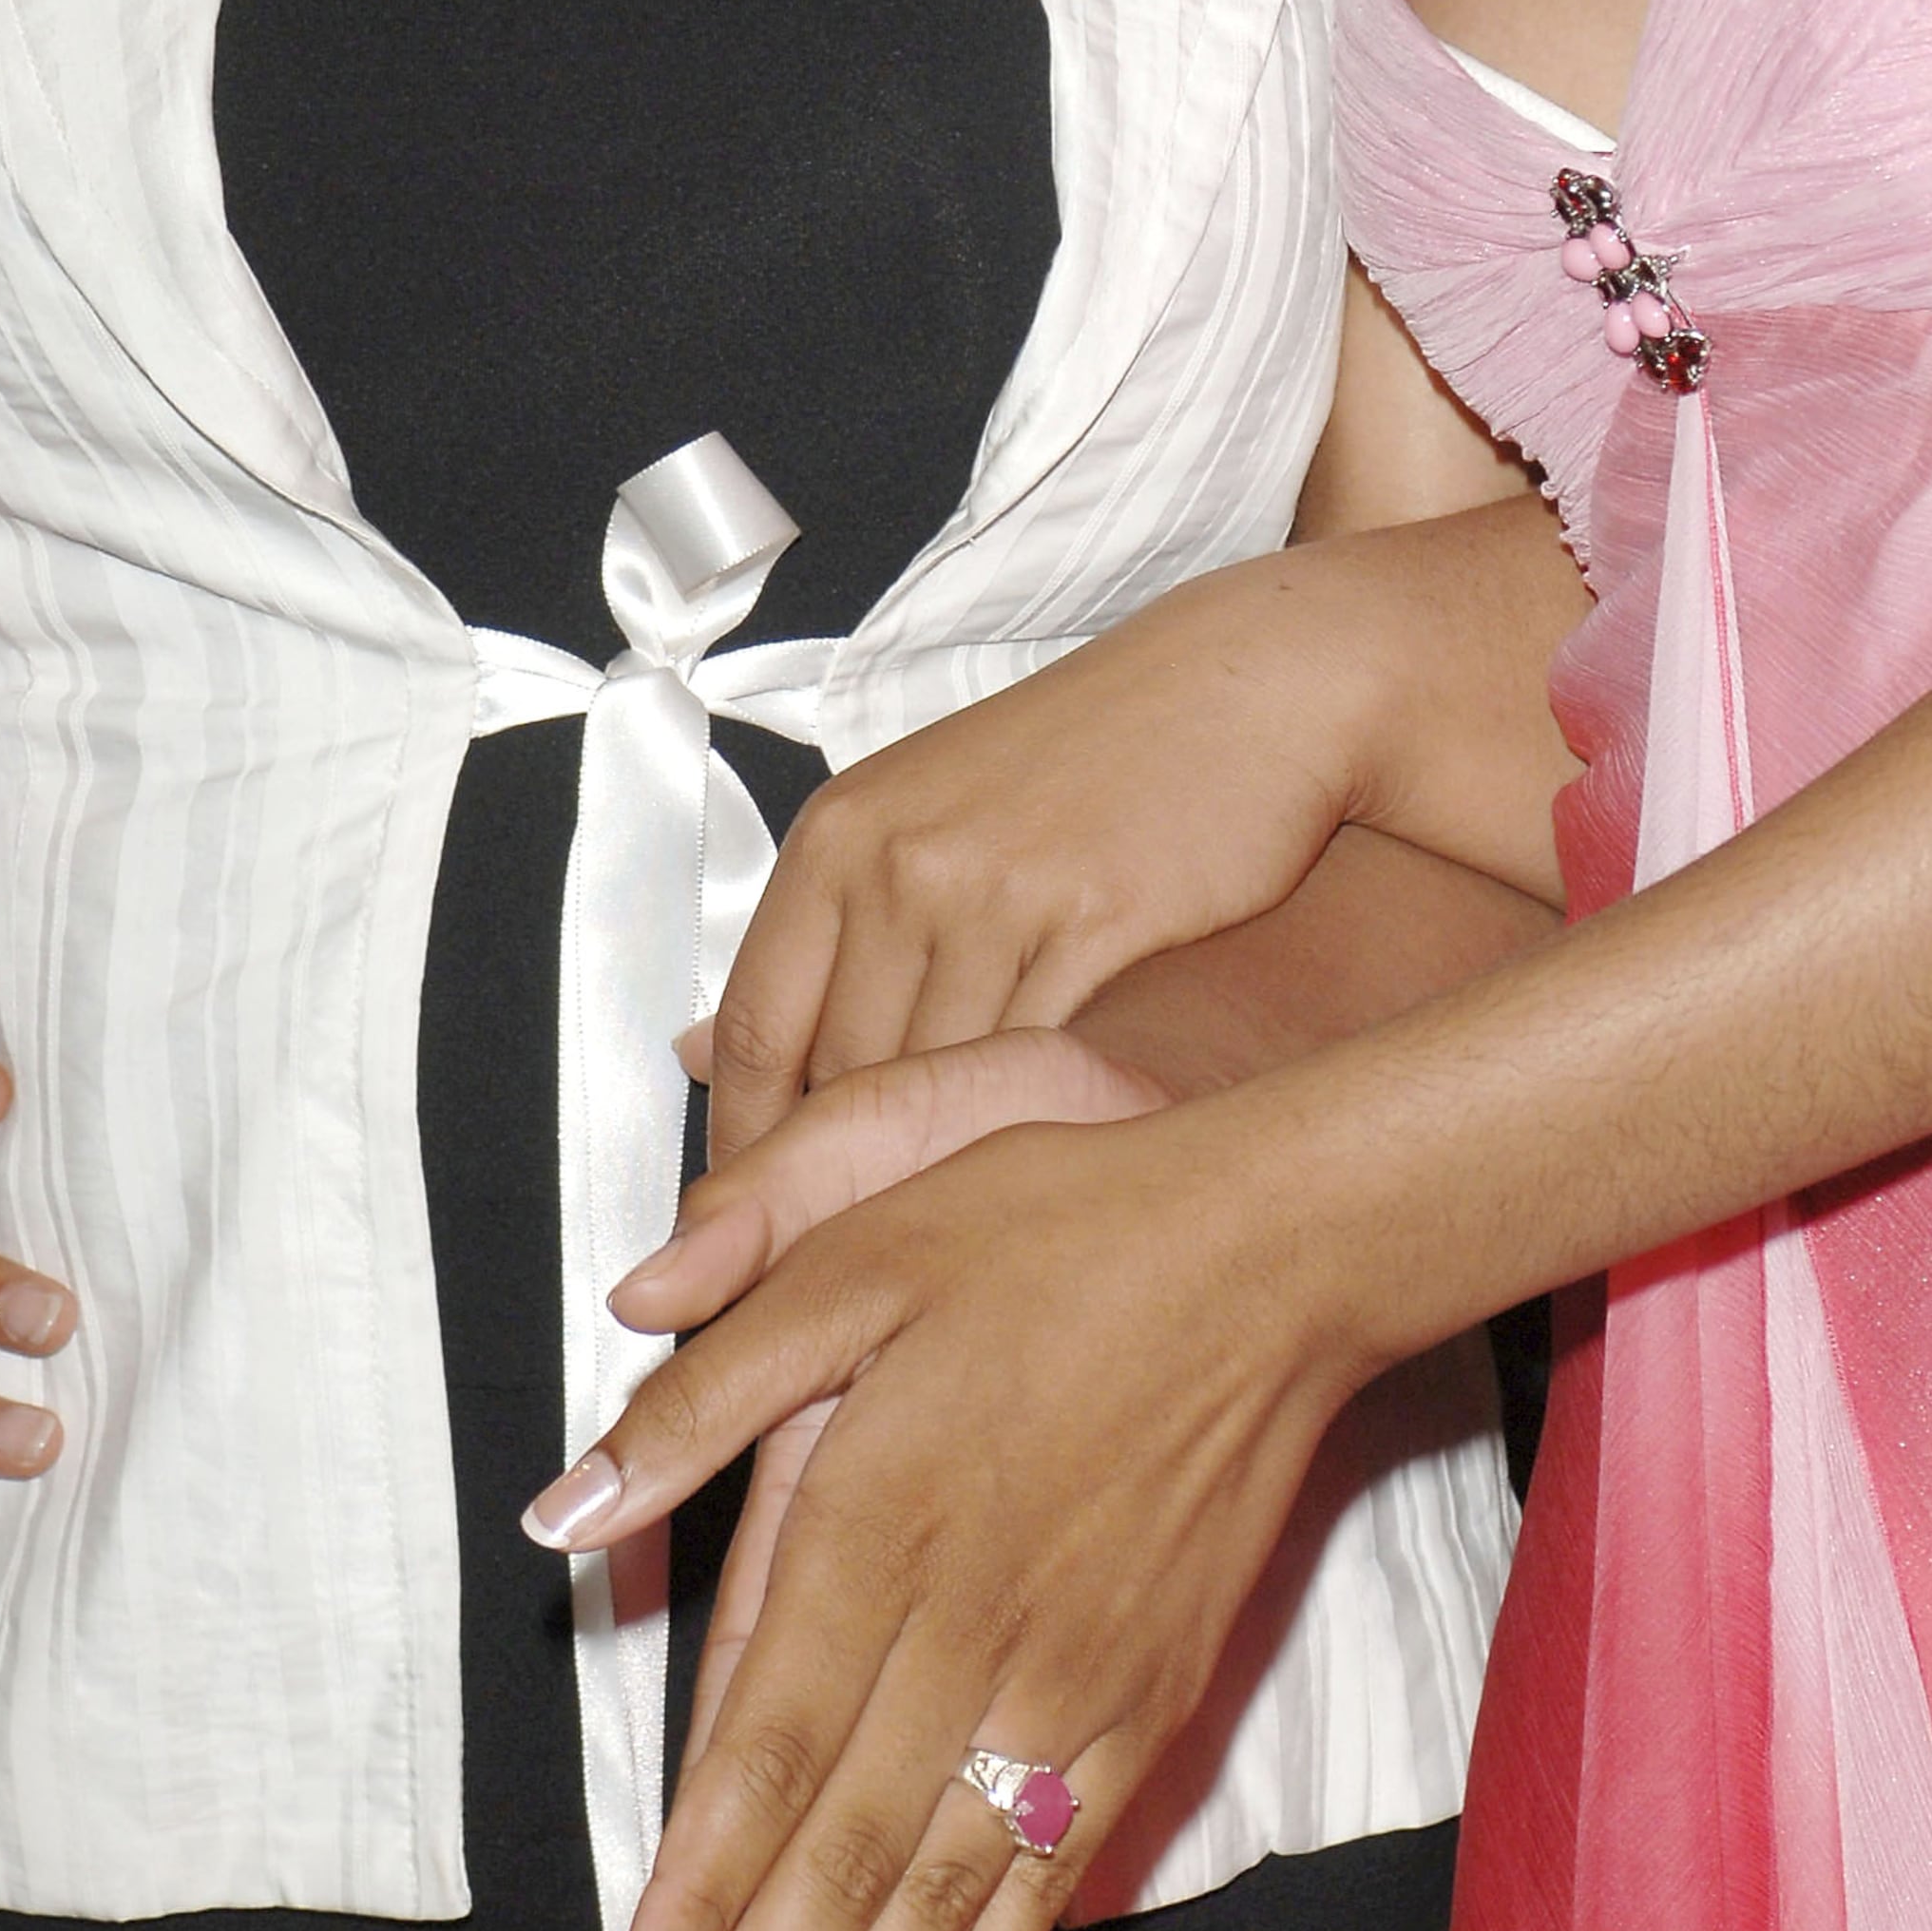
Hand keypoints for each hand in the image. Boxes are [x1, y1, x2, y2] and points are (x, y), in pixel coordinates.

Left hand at [532, 1090, 1354, 1930]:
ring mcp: (1070, 1681)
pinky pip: (1052, 1875)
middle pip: (844, 1860)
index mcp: (878, 1523)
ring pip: (943, 1897)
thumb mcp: (855, 1256)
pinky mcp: (1147, 1701)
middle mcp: (969, 1629)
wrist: (1270, 1251)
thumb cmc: (1050, 1234)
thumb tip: (561, 1510)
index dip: (699, 1890)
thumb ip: (706, 1395)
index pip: (765, 1750)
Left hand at [700, 561, 1372, 1162]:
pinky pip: (1038, 1059)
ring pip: (939, 1079)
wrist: (1241, 691)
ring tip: (953, 1218)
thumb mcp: (920, 816)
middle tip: (859, 1239)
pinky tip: (1048, 1150)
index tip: (758, 1213)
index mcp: (840, 833)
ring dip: (946, 1154)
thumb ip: (817, 938)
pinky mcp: (1095, 919)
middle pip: (840, 1073)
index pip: (755, 1027)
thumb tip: (691, 1049)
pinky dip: (1036, 1116)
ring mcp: (995, 889)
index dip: (746, 1141)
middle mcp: (901, 860)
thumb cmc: (1087, 756)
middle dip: (847, 1172)